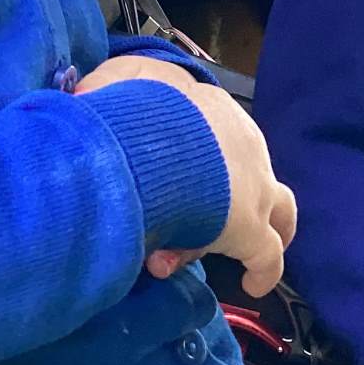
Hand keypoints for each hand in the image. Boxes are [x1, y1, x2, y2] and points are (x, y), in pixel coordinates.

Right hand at [77, 60, 296, 295]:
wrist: (146, 136)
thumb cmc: (128, 107)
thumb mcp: (118, 79)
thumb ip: (108, 88)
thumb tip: (86, 99)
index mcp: (211, 109)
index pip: (212, 136)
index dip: (186, 168)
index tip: (155, 187)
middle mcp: (243, 143)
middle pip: (250, 173)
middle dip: (234, 197)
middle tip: (202, 220)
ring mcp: (252, 187)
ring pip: (277, 210)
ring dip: (262, 230)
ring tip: (244, 251)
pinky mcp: (249, 227)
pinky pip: (267, 257)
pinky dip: (262, 272)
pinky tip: (252, 285)